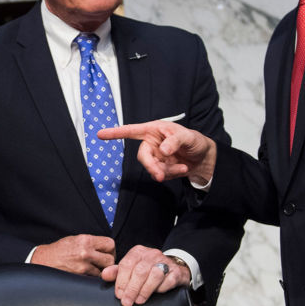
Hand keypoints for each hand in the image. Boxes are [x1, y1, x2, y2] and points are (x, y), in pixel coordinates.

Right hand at [32, 234, 115, 276]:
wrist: (44, 260)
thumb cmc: (59, 250)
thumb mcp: (75, 240)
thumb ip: (91, 243)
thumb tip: (105, 248)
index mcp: (85, 240)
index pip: (110, 244)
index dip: (110, 250)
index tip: (106, 253)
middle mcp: (85, 251)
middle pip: (110, 259)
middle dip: (108, 262)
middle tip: (101, 263)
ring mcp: (83, 265)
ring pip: (104, 270)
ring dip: (101, 271)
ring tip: (92, 268)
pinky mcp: (80, 275)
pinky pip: (94, 277)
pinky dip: (93, 276)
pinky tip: (86, 273)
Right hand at [98, 120, 216, 184]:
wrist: (204, 158)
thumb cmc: (195, 141)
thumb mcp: (188, 136)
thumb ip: (174, 141)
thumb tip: (162, 150)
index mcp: (154, 130)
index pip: (131, 131)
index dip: (115, 133)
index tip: (100, 134)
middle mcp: (152, 143)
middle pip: (142, 157)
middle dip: (151, 166)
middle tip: (160, 176)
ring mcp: (156, 157)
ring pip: (152, 168)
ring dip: (167, 171)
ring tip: (183, 167)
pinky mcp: (161, 168)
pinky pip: (161, 175)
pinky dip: (172, 174)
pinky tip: (182, 169)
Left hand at [101, 245, 190, 305]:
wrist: (173, 268)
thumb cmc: (147, 270)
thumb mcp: (131, 269)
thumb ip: (117, 272)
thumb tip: (104, 275)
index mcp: (138, 252)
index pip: (126, 264)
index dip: (121, 281)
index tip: (119, 294)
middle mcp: (151, 254)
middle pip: (140, 271)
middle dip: (132, 288)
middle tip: (127, 302)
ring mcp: (165, 262)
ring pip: (155, 275)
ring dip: (145, 290)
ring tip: (138, 301)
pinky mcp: (176, 272)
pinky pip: (168, 280)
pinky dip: (161, 288)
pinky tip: (155, 294)